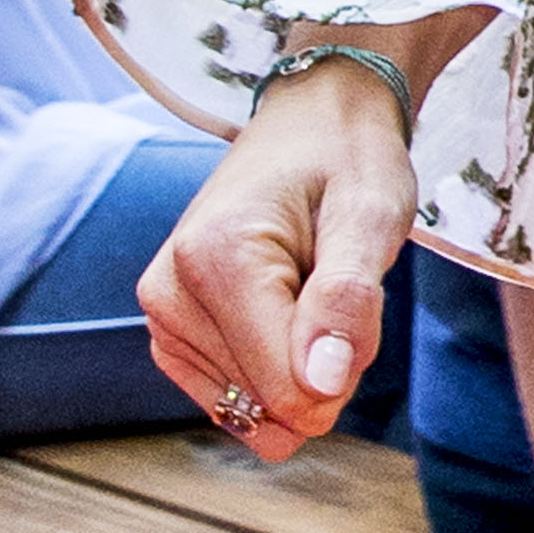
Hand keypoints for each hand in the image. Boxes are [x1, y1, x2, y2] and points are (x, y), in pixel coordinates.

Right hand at [142, 46, 468, 460]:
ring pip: (255, 410)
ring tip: (304, 287)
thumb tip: (322, 388)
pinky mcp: (167, 335)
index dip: (346, 364)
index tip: (352, 293)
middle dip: (322, 364)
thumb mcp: (372, 216)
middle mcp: (169, 291)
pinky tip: (279, 310)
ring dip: (298, 366)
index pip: (289, 391)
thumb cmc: (346, 160)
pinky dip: (271, 372)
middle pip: (273, 404)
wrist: (311, 122)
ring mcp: (161, 316)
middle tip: (330, 284)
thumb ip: (347, 301)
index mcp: (214, 259)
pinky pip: (235, 405)